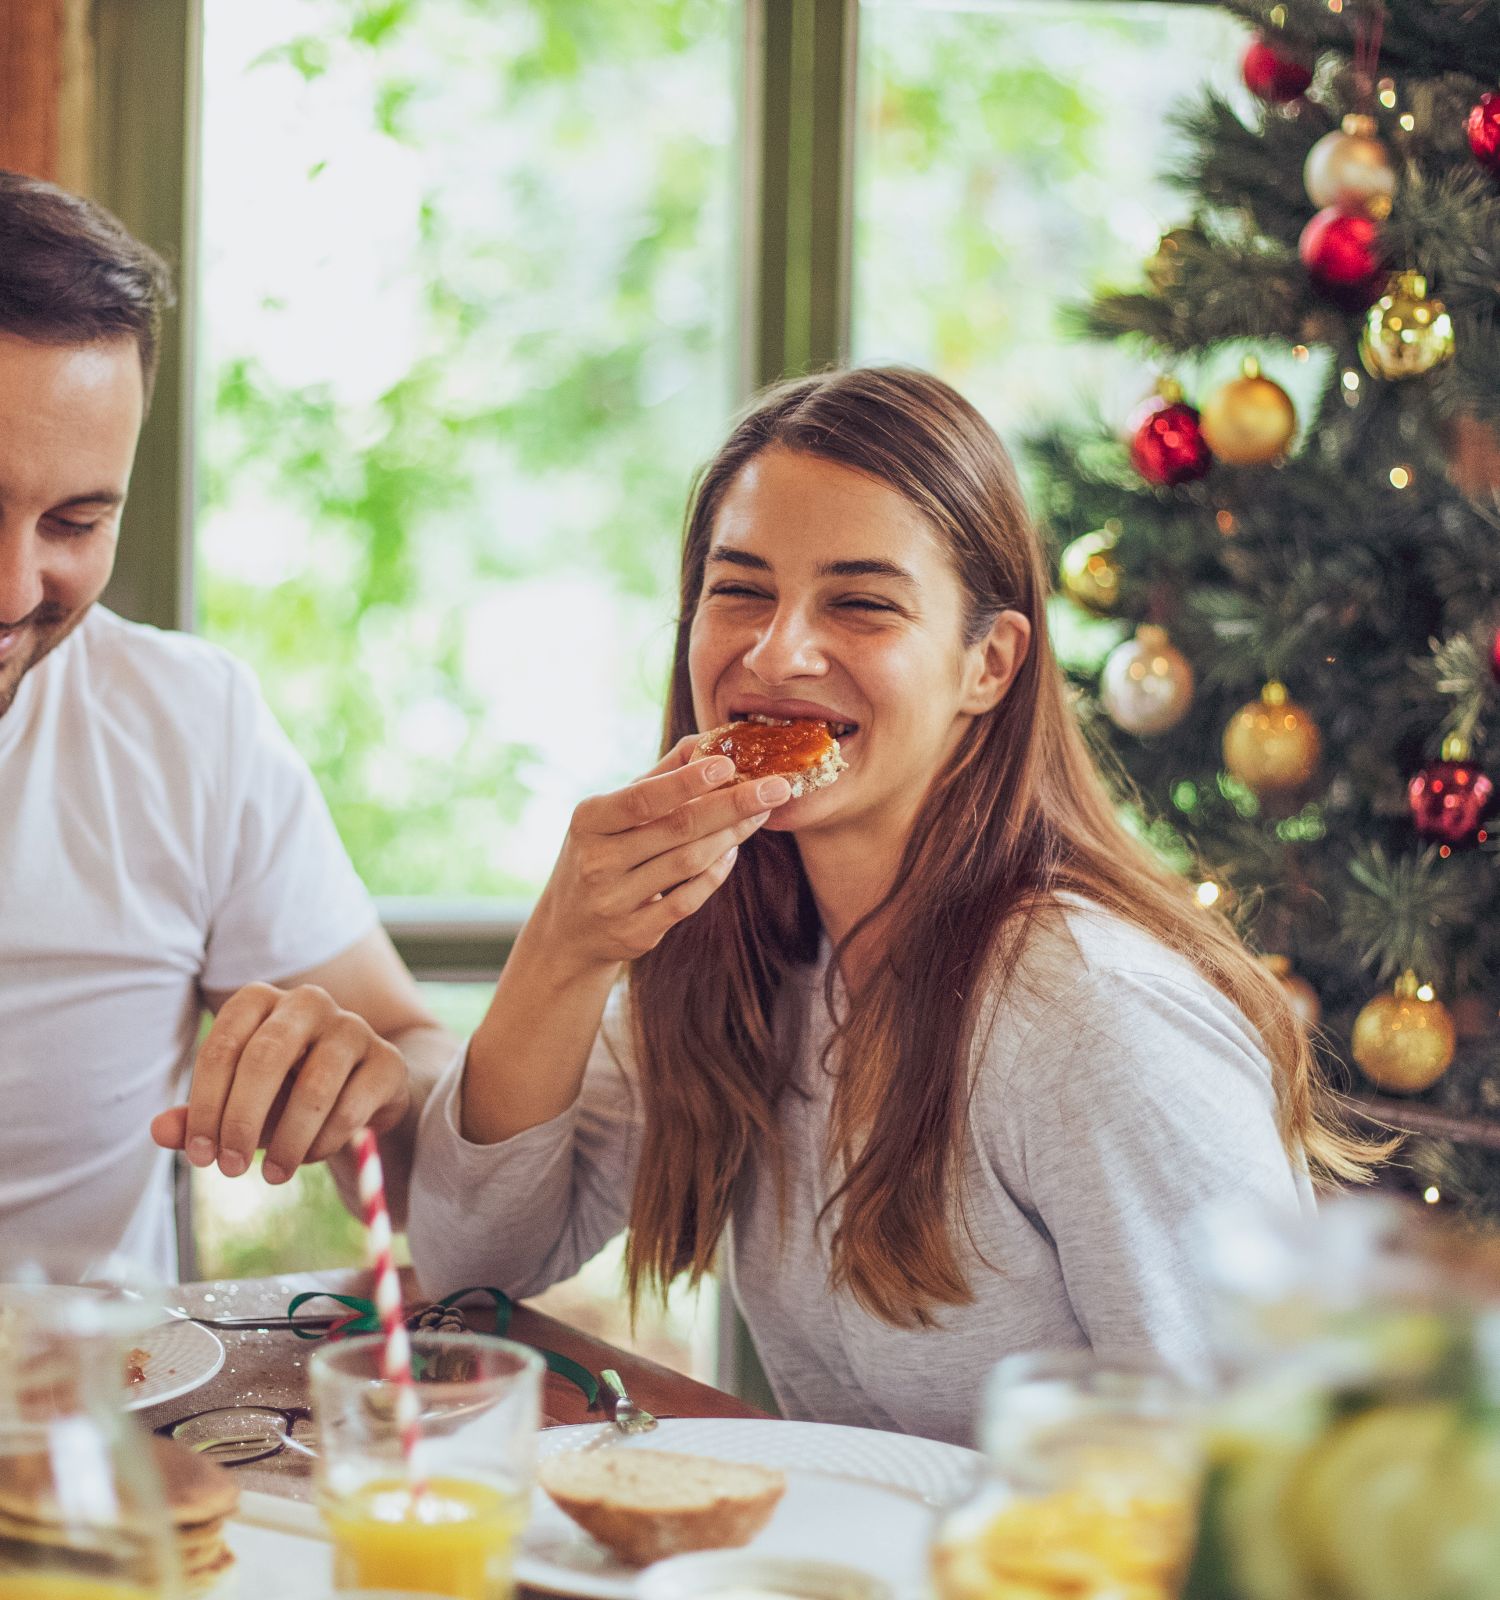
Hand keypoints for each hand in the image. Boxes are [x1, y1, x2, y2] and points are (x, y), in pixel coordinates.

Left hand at [150, 982, 410, 1183]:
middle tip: (230, 1169)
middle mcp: (308, 1002)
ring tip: (274, 1176)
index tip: (200, 1157)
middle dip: (242, 1120)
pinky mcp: (387, 1061)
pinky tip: (309, 1157)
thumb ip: (198, 1114)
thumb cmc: (284, 1092)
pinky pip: (351, 1107)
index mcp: (260, 1001)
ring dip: (287, 1140)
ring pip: (314, 1085)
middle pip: (266, 1057)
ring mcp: (353, 1028)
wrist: (358, 1091)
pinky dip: (325, 1142)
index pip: (222, 1047)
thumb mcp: (237, 1103)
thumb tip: (158, 1130)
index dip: (204, 1106)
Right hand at [533, 735, 791, 969]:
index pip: (643, 798)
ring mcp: (616, 901)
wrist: (568, 930)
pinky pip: (689, 900)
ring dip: (732, 835)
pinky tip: (732, 850)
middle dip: (733, 805)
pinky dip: (716, 873)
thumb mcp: (612, 812)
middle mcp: (598, 861)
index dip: (686, 781)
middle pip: (677, 829)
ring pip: (689, 863)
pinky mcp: (636, 933)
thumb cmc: (601, 853)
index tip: (728, 763)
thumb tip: (707, 739)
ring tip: (760, 812)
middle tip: (778, 787)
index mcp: (589, 820)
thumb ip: (659, 775)